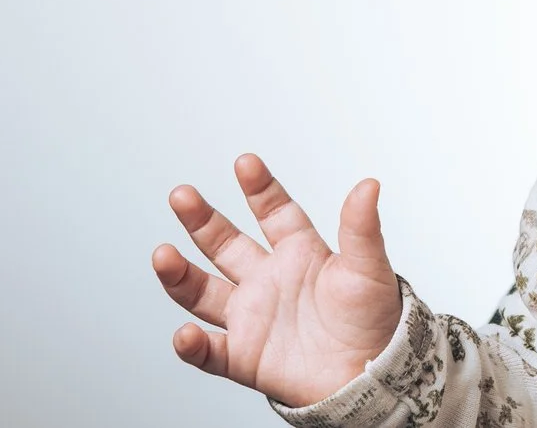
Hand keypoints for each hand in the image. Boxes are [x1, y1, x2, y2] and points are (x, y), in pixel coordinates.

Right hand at [152, 152, 402, 406]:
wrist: (373, 374)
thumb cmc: (375, 319)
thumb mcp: (369, 268)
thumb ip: (361, 228)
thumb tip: (369, 185)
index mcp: (299, 253)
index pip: (273, 212)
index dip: (259, 187)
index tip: (245, 162)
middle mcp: (268, 280)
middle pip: (225, 245)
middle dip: (202, 220)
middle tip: (182, 195)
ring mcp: (252, 318)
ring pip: (204, 293)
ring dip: (180, 275)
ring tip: (162, 255)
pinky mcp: (244, 357)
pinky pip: (209, 352)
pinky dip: (192, 345)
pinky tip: (184, 334)